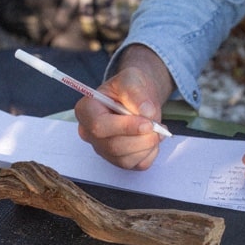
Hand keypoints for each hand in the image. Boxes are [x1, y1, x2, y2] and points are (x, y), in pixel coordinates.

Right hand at [75, 45, 172, 169]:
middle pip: (113, 146)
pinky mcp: (118, 160)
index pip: (99, 126)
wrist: (138, 98)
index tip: (147, 123)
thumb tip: (147, 112)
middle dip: (140, 139)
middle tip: (158, 127)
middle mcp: (90, 133)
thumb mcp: (131, 78)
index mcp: (86, 110)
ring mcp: (103, 149)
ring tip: (158, 129)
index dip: (125, 127)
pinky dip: (150, 154)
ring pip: (124, 160)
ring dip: (147, 146)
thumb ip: (135, 92)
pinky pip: (136, 165)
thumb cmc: (130, 87)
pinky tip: (152, 139)